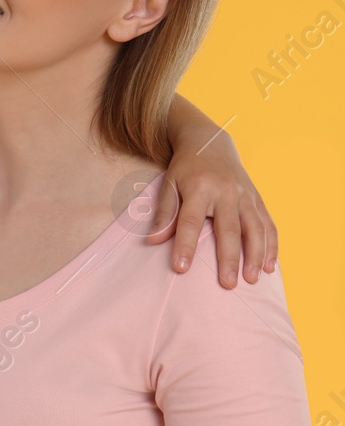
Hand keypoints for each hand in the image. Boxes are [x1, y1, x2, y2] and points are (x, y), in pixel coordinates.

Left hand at [147, 129, 276, 287]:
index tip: (181, 268)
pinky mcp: (257, 199)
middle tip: (227, 285)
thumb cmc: (185, 168)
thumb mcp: (169, 184)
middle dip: (229, 258)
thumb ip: (165, 213)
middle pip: (229, 229)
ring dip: (256, 256)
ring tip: (251, 280)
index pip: (190, 221)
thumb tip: (153, 240)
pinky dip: (271, 246)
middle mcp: (226, 192)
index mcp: (199, 188)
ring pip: (255, 229)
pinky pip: (268, 224)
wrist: (209, 141)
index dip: (185, 245)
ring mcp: (246, 195)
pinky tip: (269, 266)